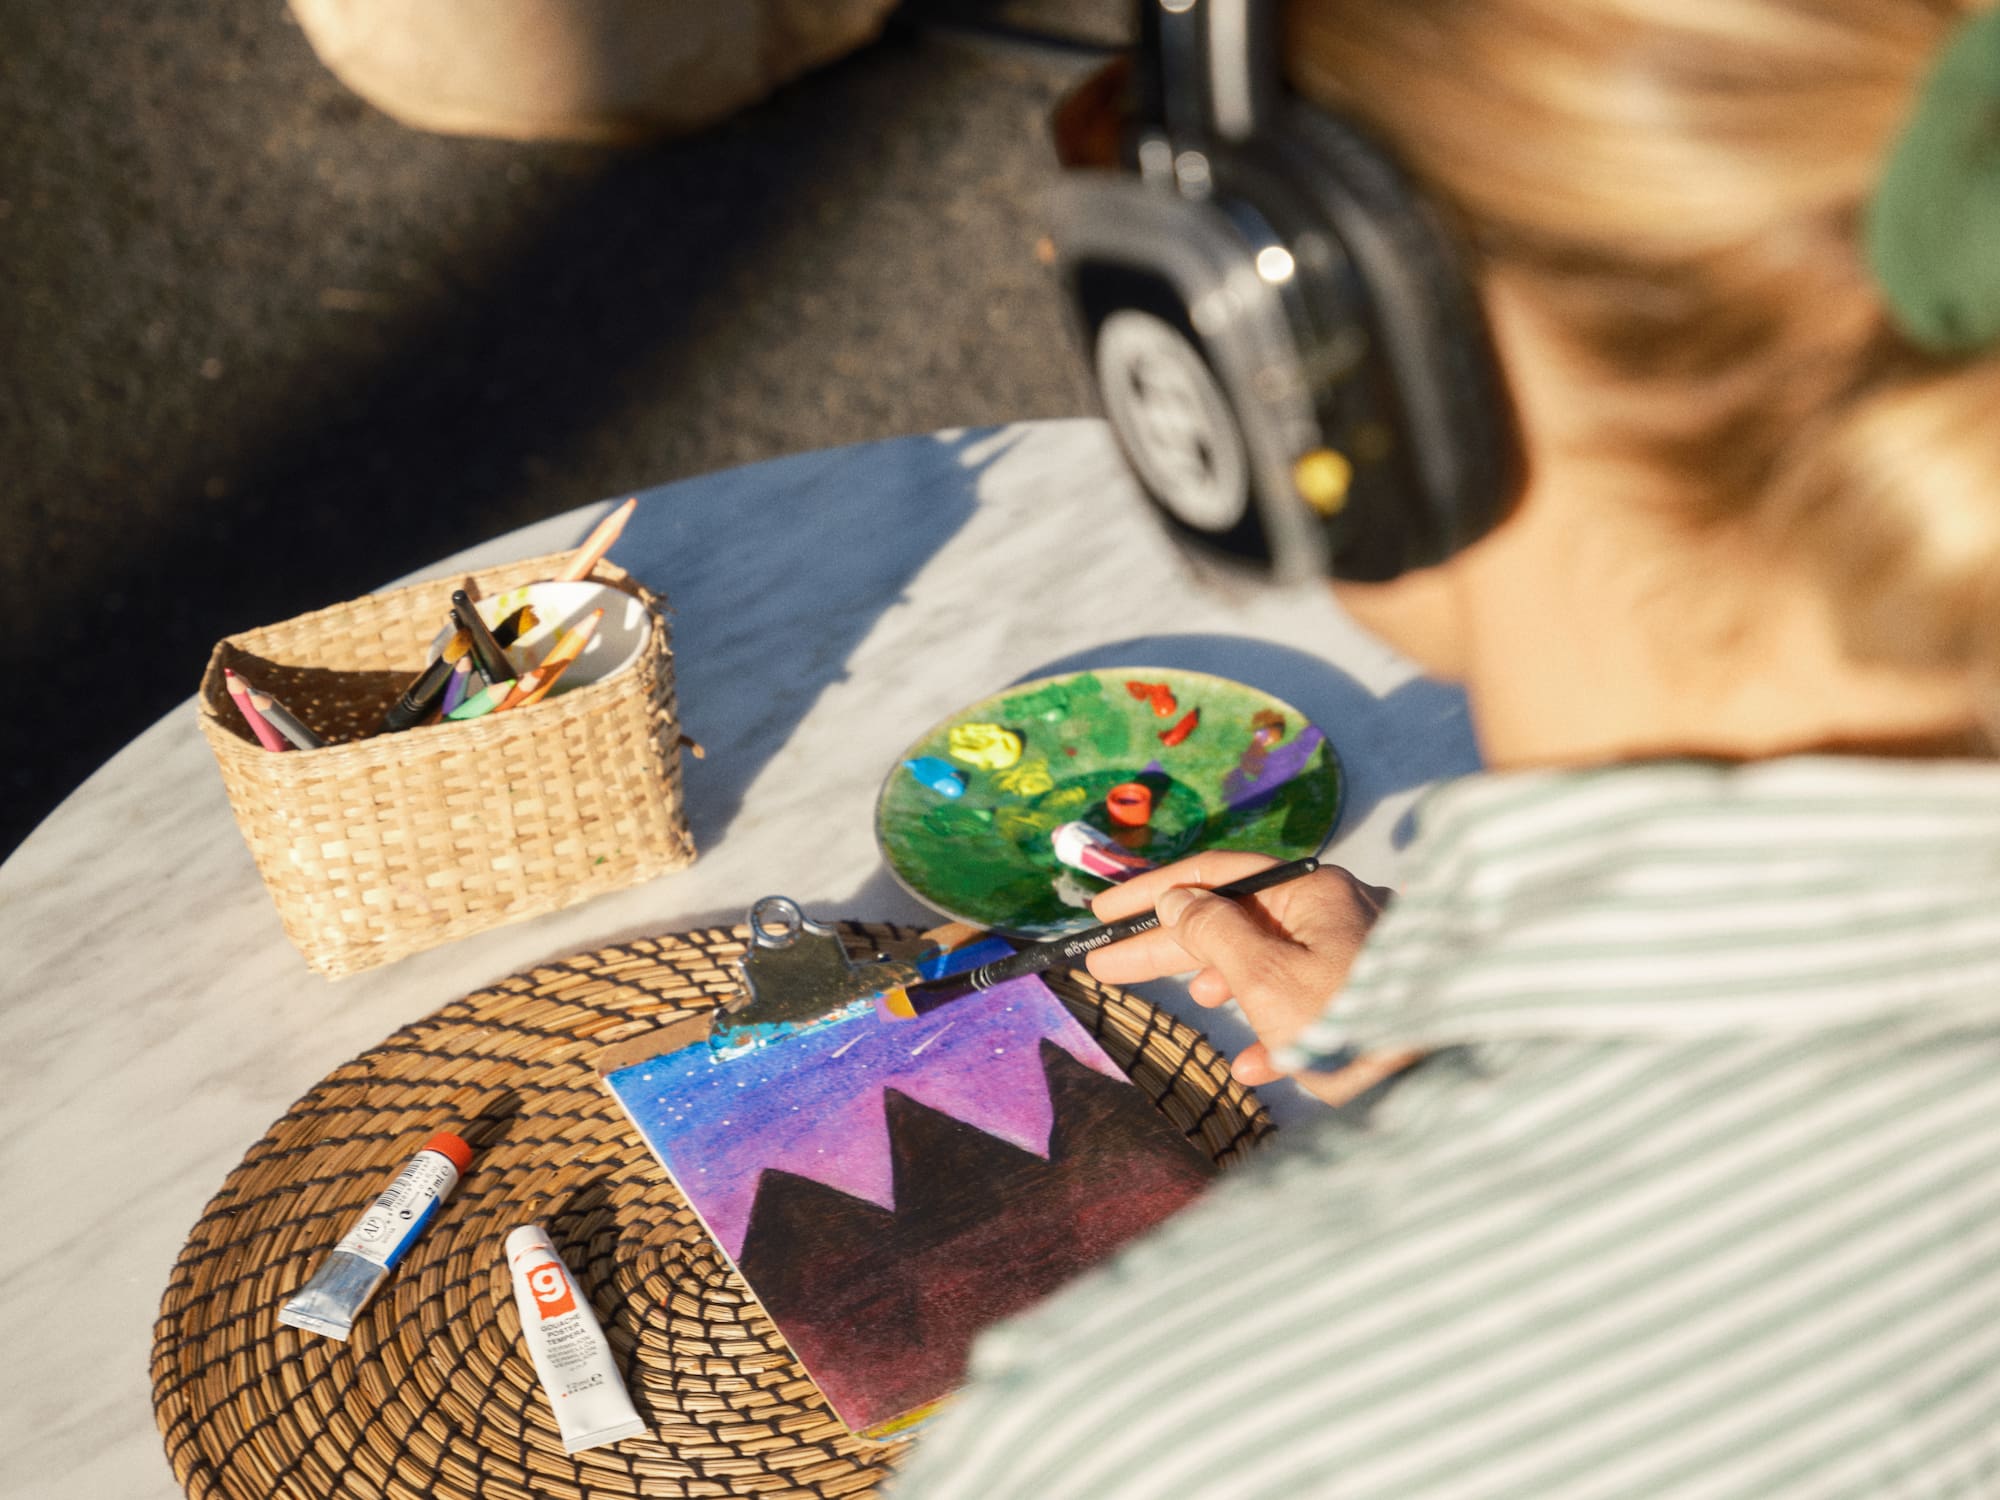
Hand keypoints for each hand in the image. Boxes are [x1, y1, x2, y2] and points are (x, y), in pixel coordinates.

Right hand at [1083, 851, 1390, 1086]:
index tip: (1103, 913)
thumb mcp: (1264, 978)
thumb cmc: (1350, 1024)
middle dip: (1172, 947)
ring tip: (1197, 1003)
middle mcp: (1335, 912)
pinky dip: (1275, 1029)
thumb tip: (1177, 899)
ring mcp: (1357, 956)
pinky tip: (1254, 1065)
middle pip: (1234, 920)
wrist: (1443, 1082)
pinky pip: (1309, 1004)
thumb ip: (1212, 933)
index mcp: (1311, 892)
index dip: (1152, 894)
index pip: (1214, 877)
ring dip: (1226, 982)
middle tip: (1106, 965)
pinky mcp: (1373, 1003)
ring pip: (1271, 960)